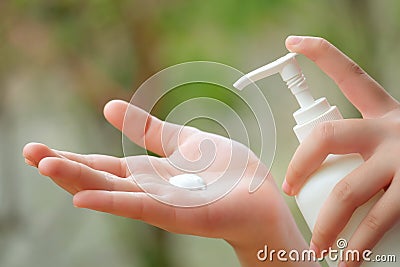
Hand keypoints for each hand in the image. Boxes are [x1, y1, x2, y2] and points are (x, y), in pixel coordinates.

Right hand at [24, 100, 315, 266]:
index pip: (103, 165)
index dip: (72, 157)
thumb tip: (108, 108)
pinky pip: (141, 206)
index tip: (40, 149)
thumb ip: (147, 129)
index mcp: (148, 173)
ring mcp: (161, 203)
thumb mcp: (180, 141)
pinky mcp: (178, 214)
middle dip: (65, 166)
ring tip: (45, 166)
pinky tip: (83, 196)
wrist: (258, 194)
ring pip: (113, 191)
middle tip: (29, 152)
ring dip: (78, 180)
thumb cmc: (224, 170)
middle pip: (100, 177)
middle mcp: (148, 189)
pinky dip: (113, 201)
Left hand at [283, 36, 399, 265]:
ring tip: (318, 246)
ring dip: (327, 224)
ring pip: (349, 191)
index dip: (321, 54)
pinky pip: (378, 222)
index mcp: (385, 112)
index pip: (349, 74)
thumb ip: (360, 144)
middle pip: (328, 137)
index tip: (292, 42)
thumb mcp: (391, 139)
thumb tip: (319, 159)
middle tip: (291, 188)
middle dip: (301, 163)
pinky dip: (359, 246)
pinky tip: (350, 261)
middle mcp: (393, 130)